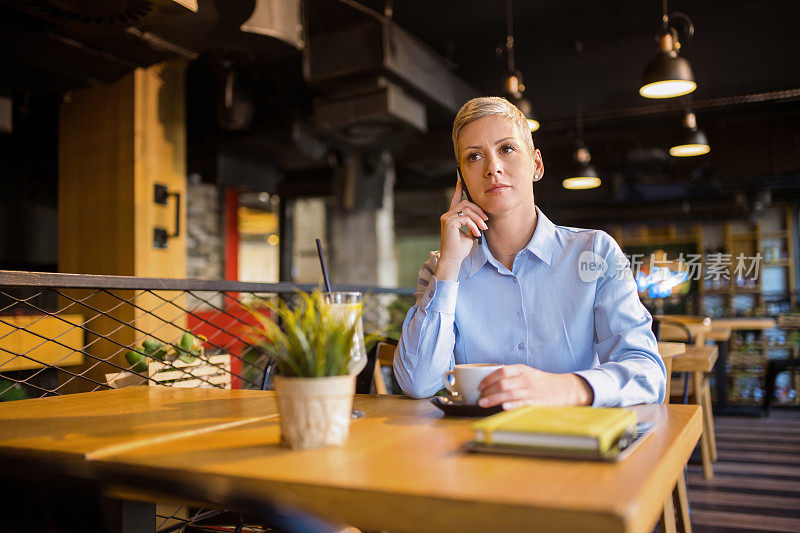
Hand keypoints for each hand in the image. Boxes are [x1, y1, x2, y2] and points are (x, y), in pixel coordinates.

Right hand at [434, 181, 488, 280]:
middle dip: (478, 210)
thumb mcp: (469, 234)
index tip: (461, 182)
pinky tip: (477, 233)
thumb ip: (471, 225)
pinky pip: (466, 218)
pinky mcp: (449, 223)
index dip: (458, 190)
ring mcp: (447, 218)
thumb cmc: (459, 250)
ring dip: (478, 219)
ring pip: (467, 210)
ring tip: (484, 228)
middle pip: (465, 203)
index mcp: (450, 217)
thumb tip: (480, 220)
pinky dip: (474, 225)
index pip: (455, 201)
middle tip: (486, 220)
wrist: (453, 260)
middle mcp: (446, 216)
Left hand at [477, 365, 593, 409]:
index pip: (501, 371)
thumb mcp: (528, 373)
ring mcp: (532, 390)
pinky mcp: (538, 402)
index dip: (488, 379)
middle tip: (479, 398)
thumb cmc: (542, 382)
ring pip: (510, 393)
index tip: (479, 386)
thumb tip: (490, 380)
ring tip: (483, 404)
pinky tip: (503, 407)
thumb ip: (511, 375)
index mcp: (522, 370)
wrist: (566, 388)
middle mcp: (526, 379)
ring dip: (494, 399)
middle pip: (503, 383)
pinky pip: (523, 403)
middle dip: (488, 391)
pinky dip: (512, 405)